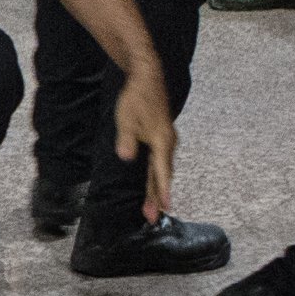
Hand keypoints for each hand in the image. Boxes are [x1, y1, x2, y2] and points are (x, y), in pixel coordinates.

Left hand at [112, 68, 175, 220]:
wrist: (147, 78)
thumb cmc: (137, 98)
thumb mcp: (126, 119)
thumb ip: (127, 140)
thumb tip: (126, 157)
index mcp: (161, 141)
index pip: (162, 171)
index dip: (163, 190)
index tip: (165, 207)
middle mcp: (168, 143)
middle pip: (163, 174)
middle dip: (158, 196)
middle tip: (152, 217)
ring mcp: (167, 140)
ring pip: (163, 169)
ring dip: (158, 187)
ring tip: (154, 206)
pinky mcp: (162, 137)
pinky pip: (162, 161)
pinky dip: (158, 175)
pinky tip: (154, 182)